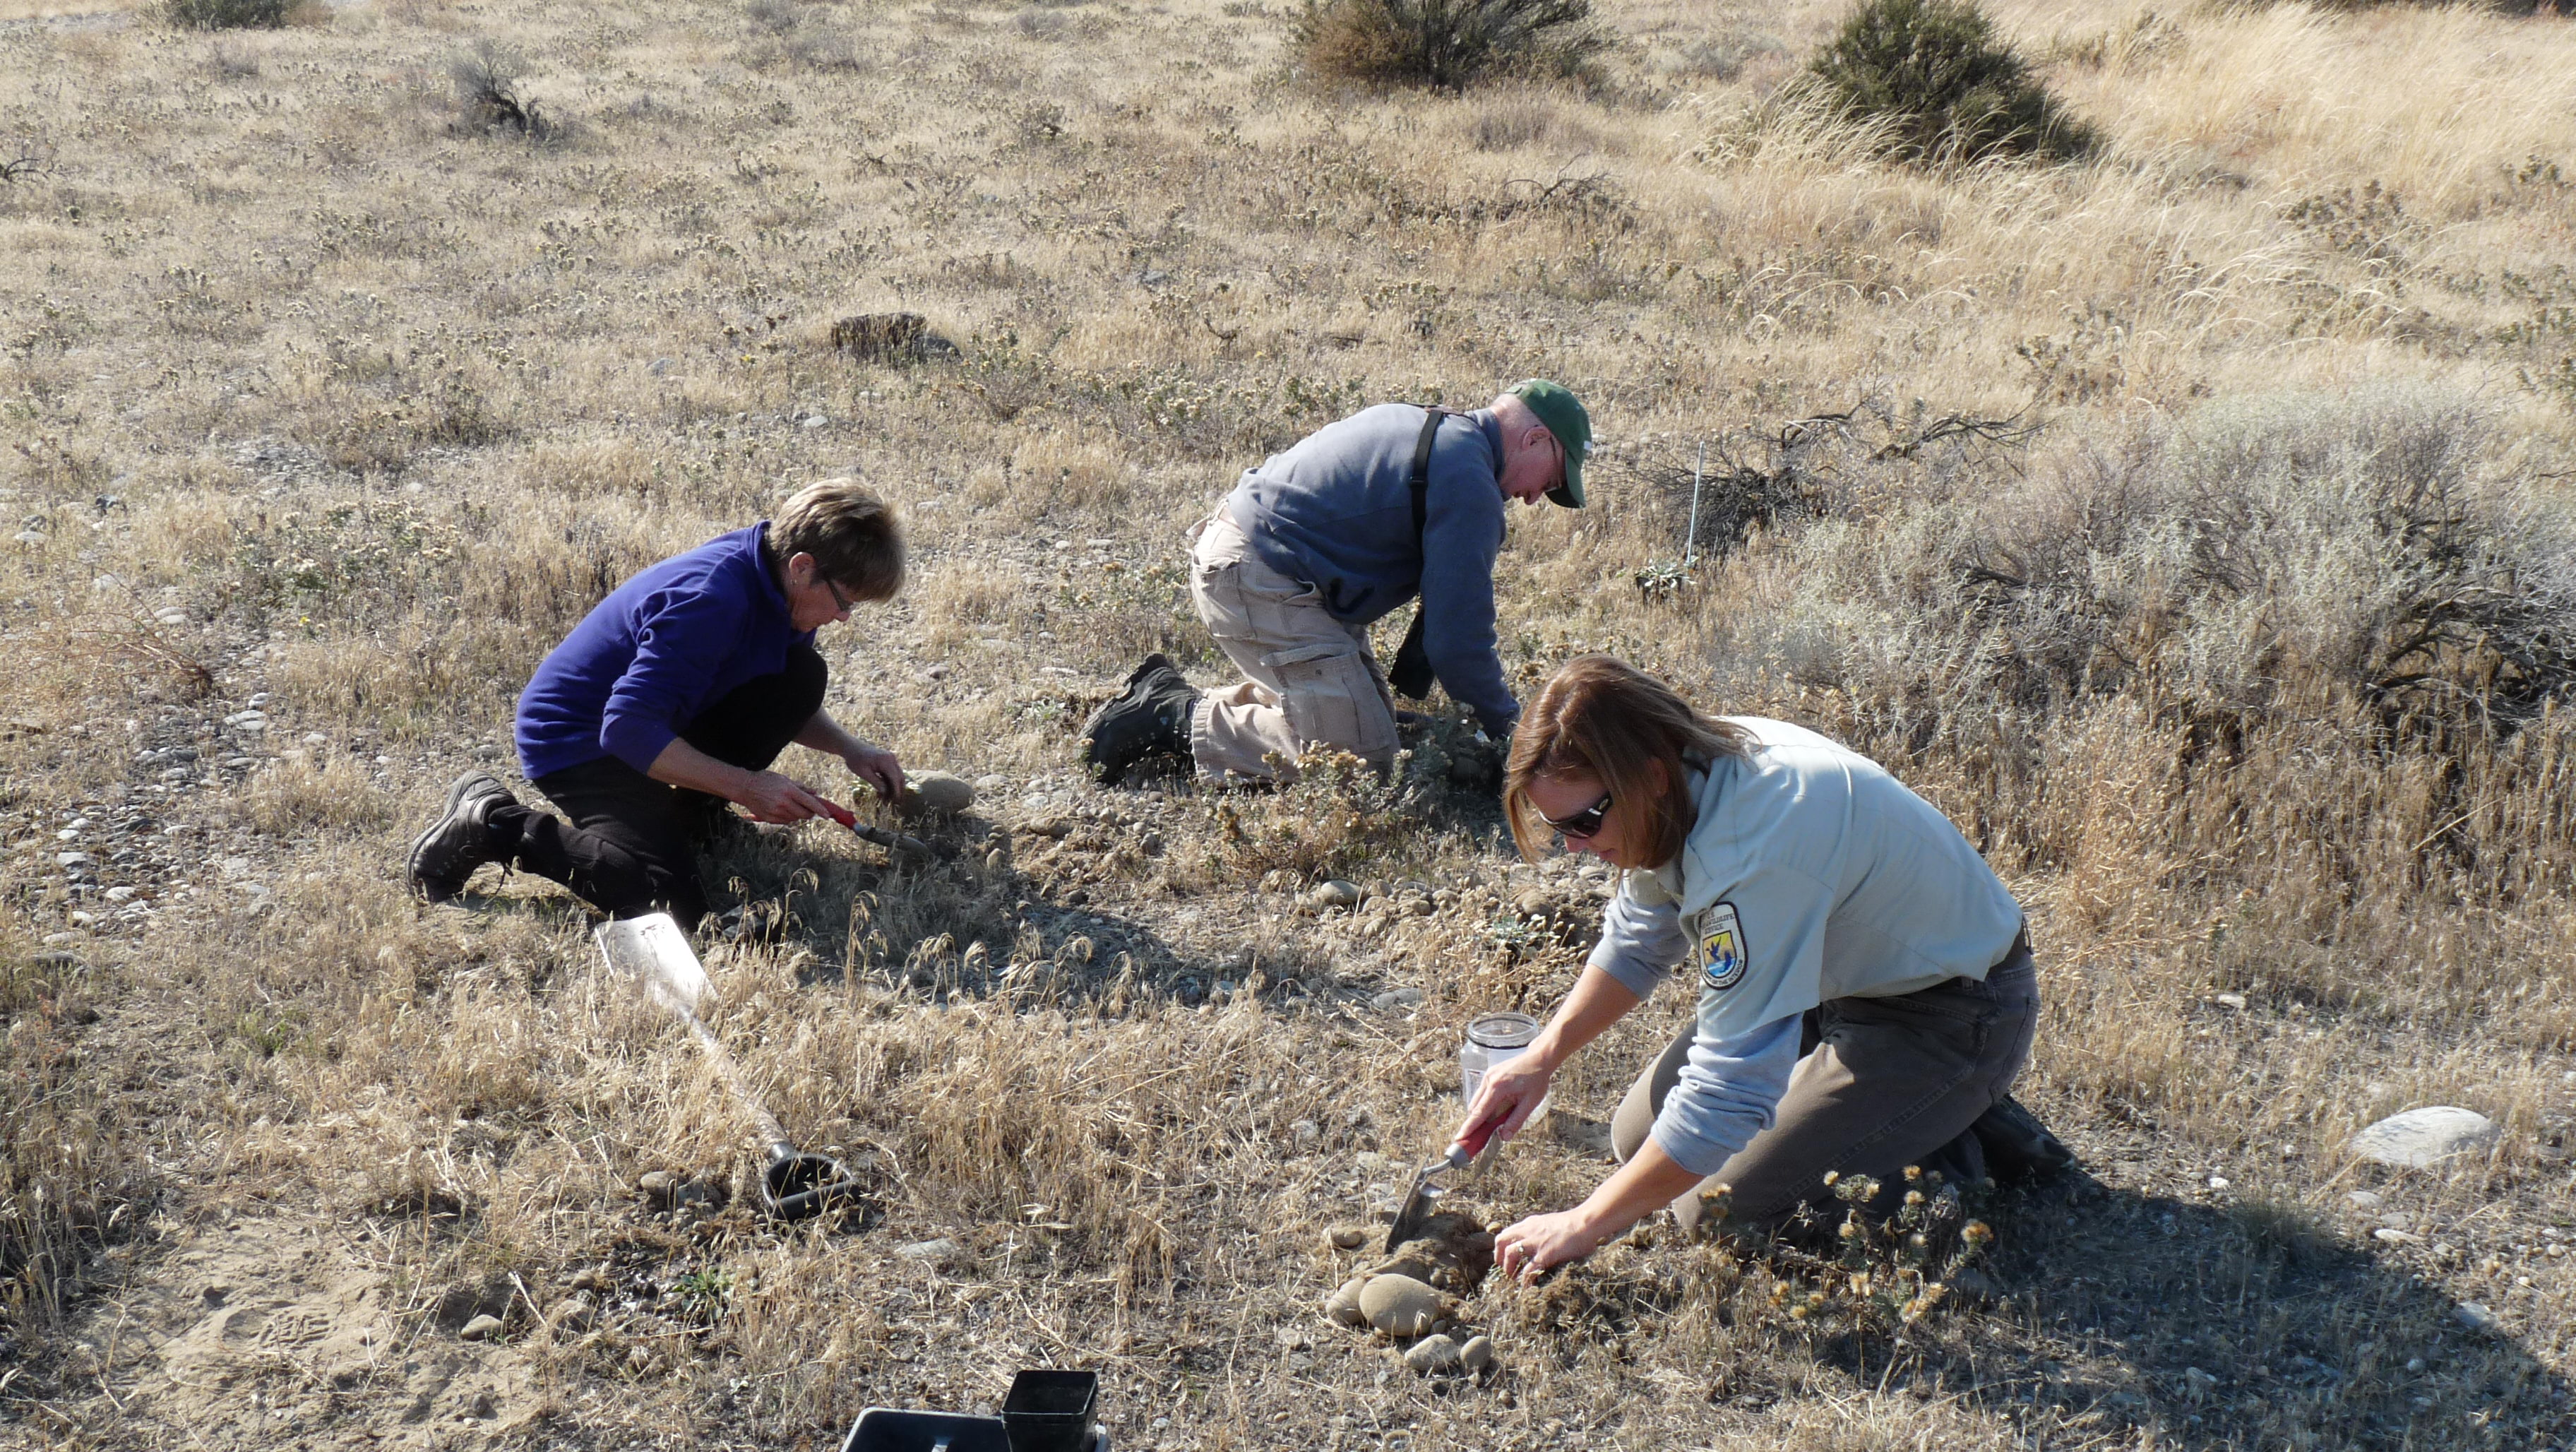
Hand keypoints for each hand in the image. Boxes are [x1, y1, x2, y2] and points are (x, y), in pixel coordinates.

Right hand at [734, 770, 834, 823]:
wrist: (745, 787)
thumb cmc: (766, 780)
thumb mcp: (785, 779)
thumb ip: (801, 787)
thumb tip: (815, 793)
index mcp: (789, 790)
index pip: (809, 803)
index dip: (820, 810)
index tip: (828, 815)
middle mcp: (783, 802)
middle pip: (804, 814)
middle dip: (810, 813)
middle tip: (809, 809)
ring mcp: (776, 812)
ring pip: (795, 819)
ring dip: (797, 815)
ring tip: (790, 805)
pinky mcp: (769, 818)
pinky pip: (785, 822)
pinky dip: (788, 818)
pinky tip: (782, 809)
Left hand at [842, 742, 904, 799]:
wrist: (851, 747)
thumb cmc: (855, 759)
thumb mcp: (863, 773)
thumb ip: (876, 782)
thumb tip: (885, 792)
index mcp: (885, 760)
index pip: (895, 778)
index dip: (896, 790)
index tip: (895, 800)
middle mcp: (891, 758)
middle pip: (899, 776)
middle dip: (898, 789)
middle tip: (894, 802)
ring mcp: (891, 758)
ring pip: (898, 775)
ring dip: (895, 786)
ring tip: (889, 798)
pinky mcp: (888, 760)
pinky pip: (893, 772)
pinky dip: (891, 781)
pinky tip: (886, 790)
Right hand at [1455, 1053, 1552, 1157]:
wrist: (1539, 1058)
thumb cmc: (1536, 1079)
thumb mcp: (1530, 1103)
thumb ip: (1516, 1120)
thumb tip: (1504, 1136)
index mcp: (1498, 1087)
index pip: (1480, 1112)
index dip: (1469, 1127)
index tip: (1460, 1137)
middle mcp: (1489, 1080)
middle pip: (1475, 1107)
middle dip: (1475, 1122)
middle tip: (1479, 1136)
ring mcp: (1488, 1076)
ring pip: (1477, 1100)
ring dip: (1481, 1113)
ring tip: (1493, 1122)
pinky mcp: (1490, 1074)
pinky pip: (1482, 1093)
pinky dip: (1486, 1104)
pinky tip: (1497, 1108)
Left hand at [1493, 1208, 1611, 1282]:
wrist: (1586, 1223)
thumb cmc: (1574, 1224)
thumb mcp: (1550, 1222)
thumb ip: (1541, 1231)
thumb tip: (1540, 1242)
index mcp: (1530, 1223)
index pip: (1508, 1232)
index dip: (1502, 1246)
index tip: (1505, 1257)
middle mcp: (1529, 1231)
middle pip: (1501, 1240)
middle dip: (1498, 1256)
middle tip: (1504, 1268)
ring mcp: (1535, 1242)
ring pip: (1509, 1253)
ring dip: (1508, 1268)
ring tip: (1513, 1278)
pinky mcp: (1545, 1254)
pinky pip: (1528, 1270)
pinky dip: (1524, 1281)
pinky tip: (1526, 1289)